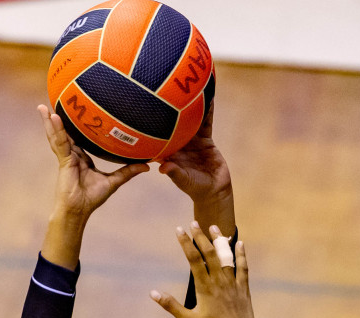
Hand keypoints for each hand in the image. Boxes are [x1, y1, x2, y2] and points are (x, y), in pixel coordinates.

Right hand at [40, 104, 147, 220]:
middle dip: (58, 120)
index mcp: (81, 159)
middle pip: (65, 133)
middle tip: (55, 103)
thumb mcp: (114, 181)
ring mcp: (66, 157)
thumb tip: (147, 166)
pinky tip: (52, 118)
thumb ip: (128, 171)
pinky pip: (60, 143)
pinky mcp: (63, 161)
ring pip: (58, 135)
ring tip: (42, 107)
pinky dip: (55, 130)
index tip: (78, 112)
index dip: (77, 126)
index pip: (78, 138)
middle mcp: (72, 156)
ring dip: (50, 121)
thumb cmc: (92, 198)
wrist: (78, 210)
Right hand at [152, 221, 256, 317]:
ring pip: (226, 256)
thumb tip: (153, 293)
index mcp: (204, 287)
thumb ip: (171, 305)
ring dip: (219, 240)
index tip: (179, 230)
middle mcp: (219, 281)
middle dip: (200, 236)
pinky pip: (243, 267)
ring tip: (213, 226)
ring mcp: (232, 283)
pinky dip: (241, 254)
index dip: (186, 243)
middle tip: (193, 222)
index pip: (193, 259)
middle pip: (209, 253)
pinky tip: (239, 243)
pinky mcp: (243, 287)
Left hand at [158, 100, 232, 231]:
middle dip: (167, 107)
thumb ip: (175, 173)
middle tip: (161, 88)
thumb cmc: (196, 188)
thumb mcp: (185, 181)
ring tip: (187, 87)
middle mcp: (179, 143)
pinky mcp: (205, 138)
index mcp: (170, 152)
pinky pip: (205, 121)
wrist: (214, 190)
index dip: (151, 124)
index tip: (145, 109)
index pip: (158, 136)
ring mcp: (192, 139)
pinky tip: (208, 95)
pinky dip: (207, 110)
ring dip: (189, 104)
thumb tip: (163, 168)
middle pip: (171, 122)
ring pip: (189, 119)